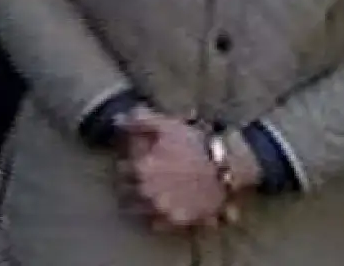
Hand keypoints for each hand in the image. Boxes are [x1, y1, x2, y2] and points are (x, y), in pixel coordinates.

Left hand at [116, 110, 226, 231]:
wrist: (226, 166)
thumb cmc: (197, 144)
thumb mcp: (168, 125)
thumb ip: (140, 121)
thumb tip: (118, 119)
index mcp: (140, 168)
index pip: (121, 168)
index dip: (129, 162)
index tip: (137, 160)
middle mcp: (144, 192)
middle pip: (125, 192)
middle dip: (130, 184)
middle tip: (144, 177)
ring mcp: (158, 209)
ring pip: (136, 210)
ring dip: (140, 201)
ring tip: (152, 193)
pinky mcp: (173, 221)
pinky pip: (155, 223)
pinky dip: (157, 216)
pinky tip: (166, 205)